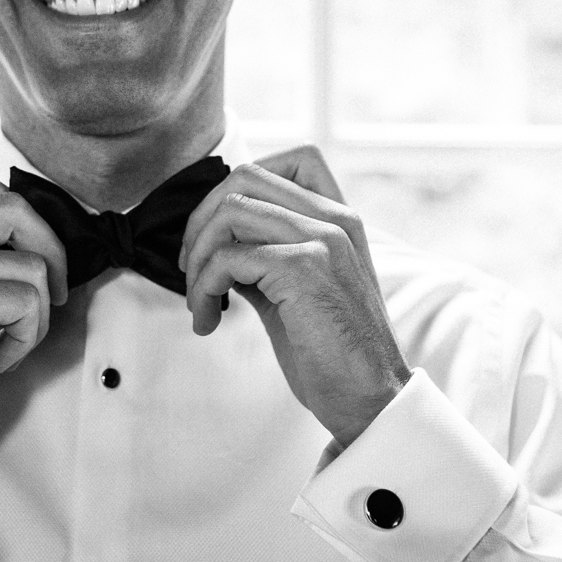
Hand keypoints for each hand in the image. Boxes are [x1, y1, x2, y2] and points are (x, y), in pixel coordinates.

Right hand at [0, 169, 67, 480]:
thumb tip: (39, 237)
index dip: (24, 216)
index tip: (35, 257)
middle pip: (14, 207)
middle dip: (50, 253)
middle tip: (50, 298)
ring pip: (31, 264)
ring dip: (37, 314)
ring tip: (9, 343)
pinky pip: (26, 300)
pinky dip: (25, 338)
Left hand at [179, 145, 409, 448]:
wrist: (370, 401)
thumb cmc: (330, 354)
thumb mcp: (294, 291)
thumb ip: (264, 256)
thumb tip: (212, 242)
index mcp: (340, 219)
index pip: (292, 159)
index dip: (239, 186)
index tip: (218, 235)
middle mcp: (336, 219)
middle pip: (246, 177)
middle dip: (201, 219)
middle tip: (191, 269)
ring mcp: (323, 239)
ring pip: (230, 210)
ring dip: (197, 258)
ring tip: (199, 301)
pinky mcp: (304, 268)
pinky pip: (228, 257)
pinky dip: (204, 288)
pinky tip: (209, 320)